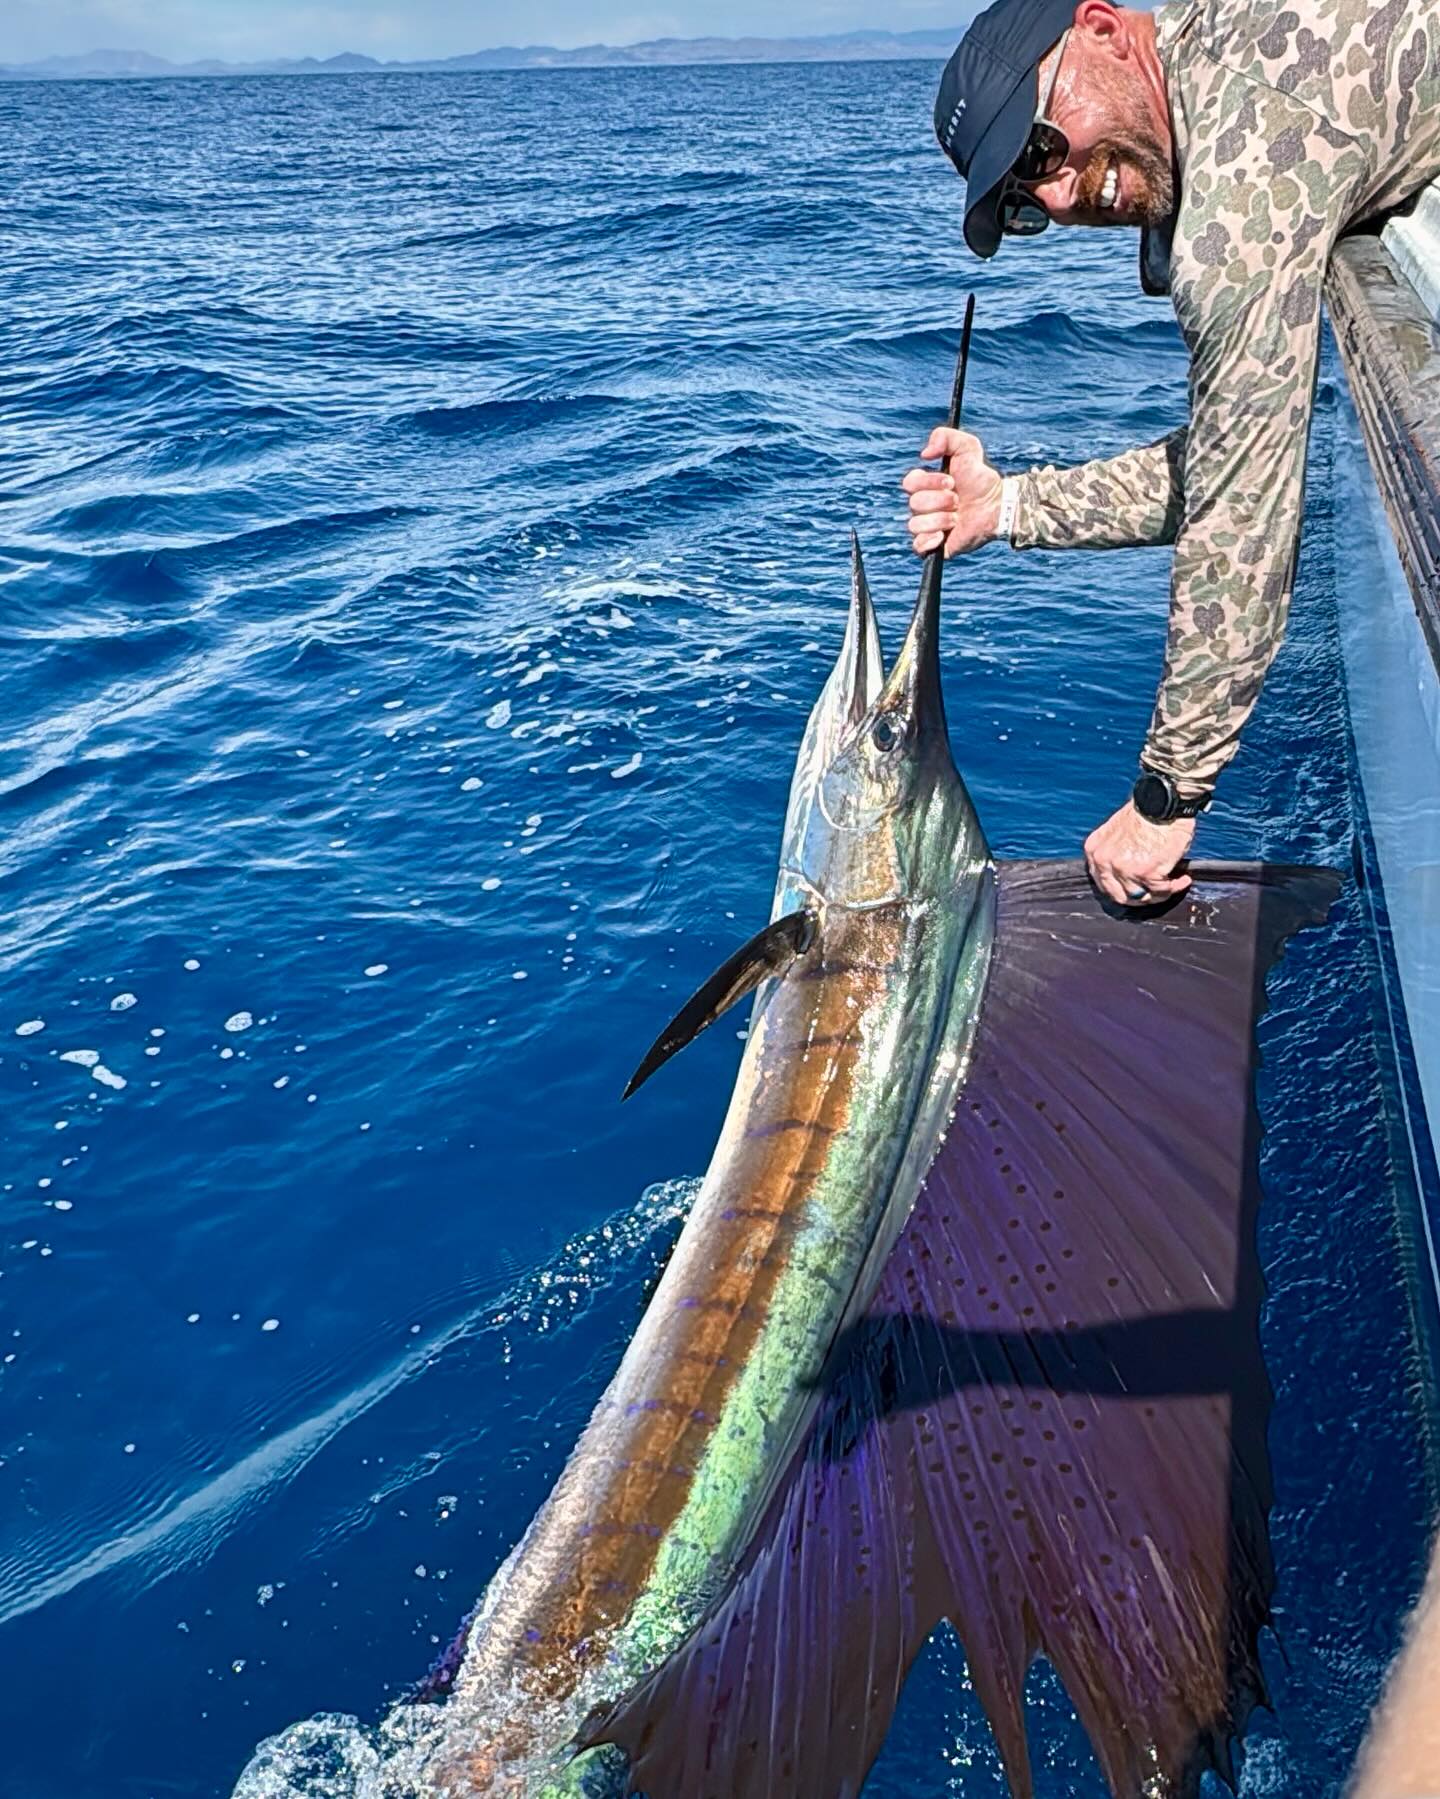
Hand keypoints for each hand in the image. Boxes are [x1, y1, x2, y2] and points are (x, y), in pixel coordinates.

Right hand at [901, 427, 1002, 556]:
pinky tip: (945, 535)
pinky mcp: (933, 546)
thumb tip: (924, 454)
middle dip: (941, 500)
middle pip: (914, 503)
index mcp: (924, 485)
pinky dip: (930, 541)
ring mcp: (927, 526)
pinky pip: (917, 547)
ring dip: (941, 519)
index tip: (951, 481)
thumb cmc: (981, 477)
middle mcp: (923, 506)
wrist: (997, 505)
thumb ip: (945, 436)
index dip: (929, 482)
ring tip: (957, 517)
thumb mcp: (968, 447)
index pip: (909, 483)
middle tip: (958, 500)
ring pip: (915, 524)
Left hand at [1084, 802, 1194, 907]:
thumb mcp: (1116, 831)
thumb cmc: (1147, 811)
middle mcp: (1105, 862)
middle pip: (1120, 896)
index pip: (1103, 884)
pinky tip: (1183, 879)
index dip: (1123, 889)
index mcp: (1095, 851)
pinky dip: (1175, 887)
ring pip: (1141, 897)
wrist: (1163, 800)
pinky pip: (1162, 891)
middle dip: (1140, 897)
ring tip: (1173, 883)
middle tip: (1156, 892)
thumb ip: (1114, 852)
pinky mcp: (1146, 872)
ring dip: (1160, 893)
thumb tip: (1125, 875)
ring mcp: (1124, 869)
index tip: (1138, 888)